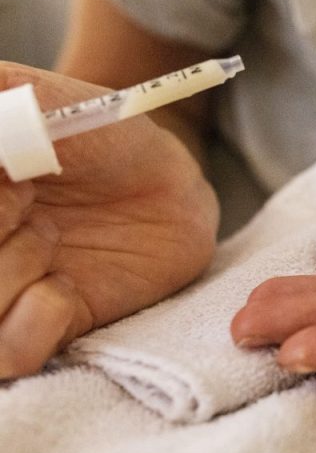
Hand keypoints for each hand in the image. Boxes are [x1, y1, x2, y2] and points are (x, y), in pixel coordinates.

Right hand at [0, 63, 217, 378]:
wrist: (163, 175)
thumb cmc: (87, 132)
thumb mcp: (22, 97)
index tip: (10, 172)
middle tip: (28, 194)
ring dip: (8, 269)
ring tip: (47, 235)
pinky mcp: (36, 335)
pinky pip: (9, 355)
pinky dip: (41, 316)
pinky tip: (65, 285)